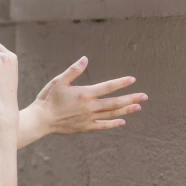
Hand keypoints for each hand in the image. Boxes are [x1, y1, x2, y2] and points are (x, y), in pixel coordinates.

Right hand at [32, 56, 147, 134]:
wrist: (41, 120)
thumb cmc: (48, 99)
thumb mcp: (58, 81)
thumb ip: (73, 71)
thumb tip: (85, 59)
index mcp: (84, 94)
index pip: (107, 87)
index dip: (121, 83)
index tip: (132, 79)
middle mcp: (90, 107)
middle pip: (114, 102)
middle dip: (131, 98)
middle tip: (144, 96)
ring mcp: (88, 118)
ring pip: (111, 114)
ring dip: (126, 110)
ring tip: (138, 107)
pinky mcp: (85, 127)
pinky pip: (103, 126)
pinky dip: (113, 124)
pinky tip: (122, 122)